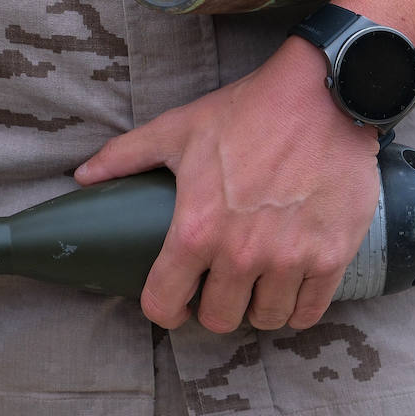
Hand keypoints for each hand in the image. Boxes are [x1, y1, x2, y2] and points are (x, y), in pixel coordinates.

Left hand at [74, 36, 380, 332]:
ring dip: (257, 308)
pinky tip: (292, 286)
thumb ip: (126, 156)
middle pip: (218, 320)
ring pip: (265, 320)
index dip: (164, 308)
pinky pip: (309, 311)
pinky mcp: (331, 257)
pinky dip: (298, 305)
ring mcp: (290, 259)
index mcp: (198, 229)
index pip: (164, 303)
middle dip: (213, 308)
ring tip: (257, 286)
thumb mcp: (180, 129)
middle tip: (220, 287)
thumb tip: (83, 176)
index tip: (174, 301)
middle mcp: (242, 254)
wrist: (325, 96)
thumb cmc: (250, 111)